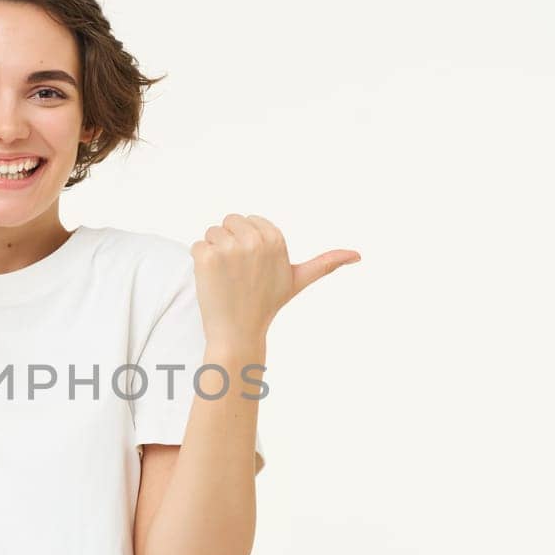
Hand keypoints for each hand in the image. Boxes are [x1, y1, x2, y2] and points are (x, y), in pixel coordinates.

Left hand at [190, 214, 359, 345]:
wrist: (238, 333)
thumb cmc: (267, 305)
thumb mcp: (298, 280)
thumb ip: (326, 264)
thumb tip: (358, 255)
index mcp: (275, 238)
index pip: (247, 221)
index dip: (246, 243)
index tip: (253, 268)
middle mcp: (255, 240)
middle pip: (228, 222)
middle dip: (229, 243)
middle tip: (238, 273)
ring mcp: (230, 248)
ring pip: (211, 233)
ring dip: (214, 253)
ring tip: (226, 278)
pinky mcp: (207, 257)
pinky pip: (197, 246)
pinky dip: (199, 263)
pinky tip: (212, 281)